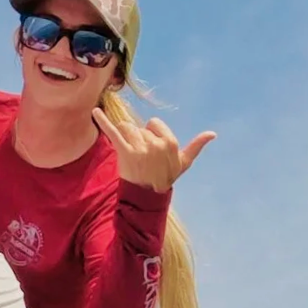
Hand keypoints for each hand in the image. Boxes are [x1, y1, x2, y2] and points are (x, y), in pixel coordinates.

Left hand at [98, 98, 213, 193]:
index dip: (151, 134)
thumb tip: (213, 134)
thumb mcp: (183, 162)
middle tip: (142, 158)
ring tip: (130, 154)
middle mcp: (155, 143)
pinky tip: (95, 112)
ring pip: (127, 128)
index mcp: (169, 141)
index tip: (152, 150)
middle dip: (138, 139)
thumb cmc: (166, 177)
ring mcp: (139, 148)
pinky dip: (103, 121)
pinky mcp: (124, 152)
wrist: (148, 195)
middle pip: (140, 127)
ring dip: (125, 138)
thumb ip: (196, 146)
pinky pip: (113, 132)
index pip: (154, 123)